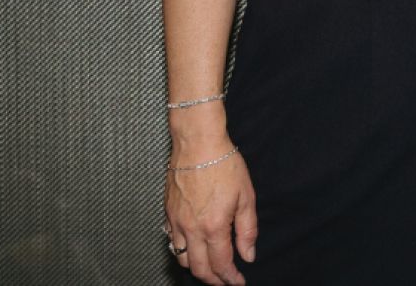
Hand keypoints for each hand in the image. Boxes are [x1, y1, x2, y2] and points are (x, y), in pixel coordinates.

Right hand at [165, 144, 256, 284]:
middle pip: (199, 268)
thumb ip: (247, 230)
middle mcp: (191, 229)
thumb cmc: (224, 165)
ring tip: (211, 267)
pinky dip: (181, 251)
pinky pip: (171, 241)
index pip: (221, 264)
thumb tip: (248, 255)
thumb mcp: (246, 197)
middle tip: (225, 281)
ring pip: (182, 258)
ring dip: (196, 267)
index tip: (238, 282)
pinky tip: (192, 247)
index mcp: (213, 227)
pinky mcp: (168, 213)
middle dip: (213, 280)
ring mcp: (176, 222)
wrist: (198, 144)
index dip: (230, 278)